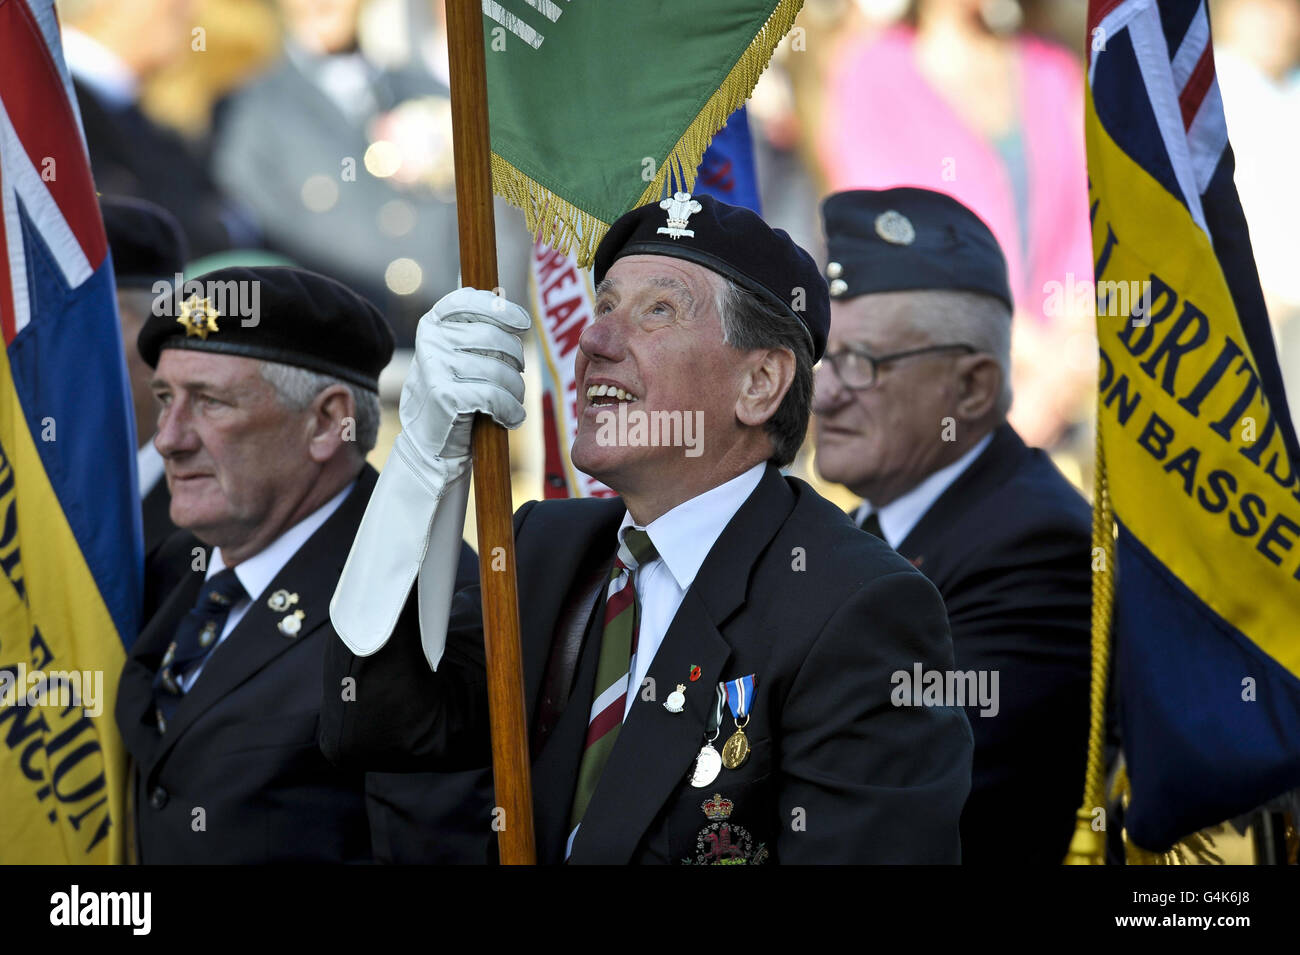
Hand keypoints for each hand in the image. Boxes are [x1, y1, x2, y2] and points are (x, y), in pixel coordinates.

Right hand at [400, 287, 529, 461]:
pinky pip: (495, 396)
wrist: (428, 444)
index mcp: (433, 323)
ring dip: (516, 390)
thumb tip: (507, 306)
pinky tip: (512, 418)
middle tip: (517, 377)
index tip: (523, 324)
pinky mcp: (445, 396)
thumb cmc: (453, 395)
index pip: (469, 301)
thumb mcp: (455, 355)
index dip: (502, 309)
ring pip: (500, 370)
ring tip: (513, 402)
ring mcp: (435, 367)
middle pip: (495, 338)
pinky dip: (511, 410)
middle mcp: (431, 339)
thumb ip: (474, 329)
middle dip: (516, 360)